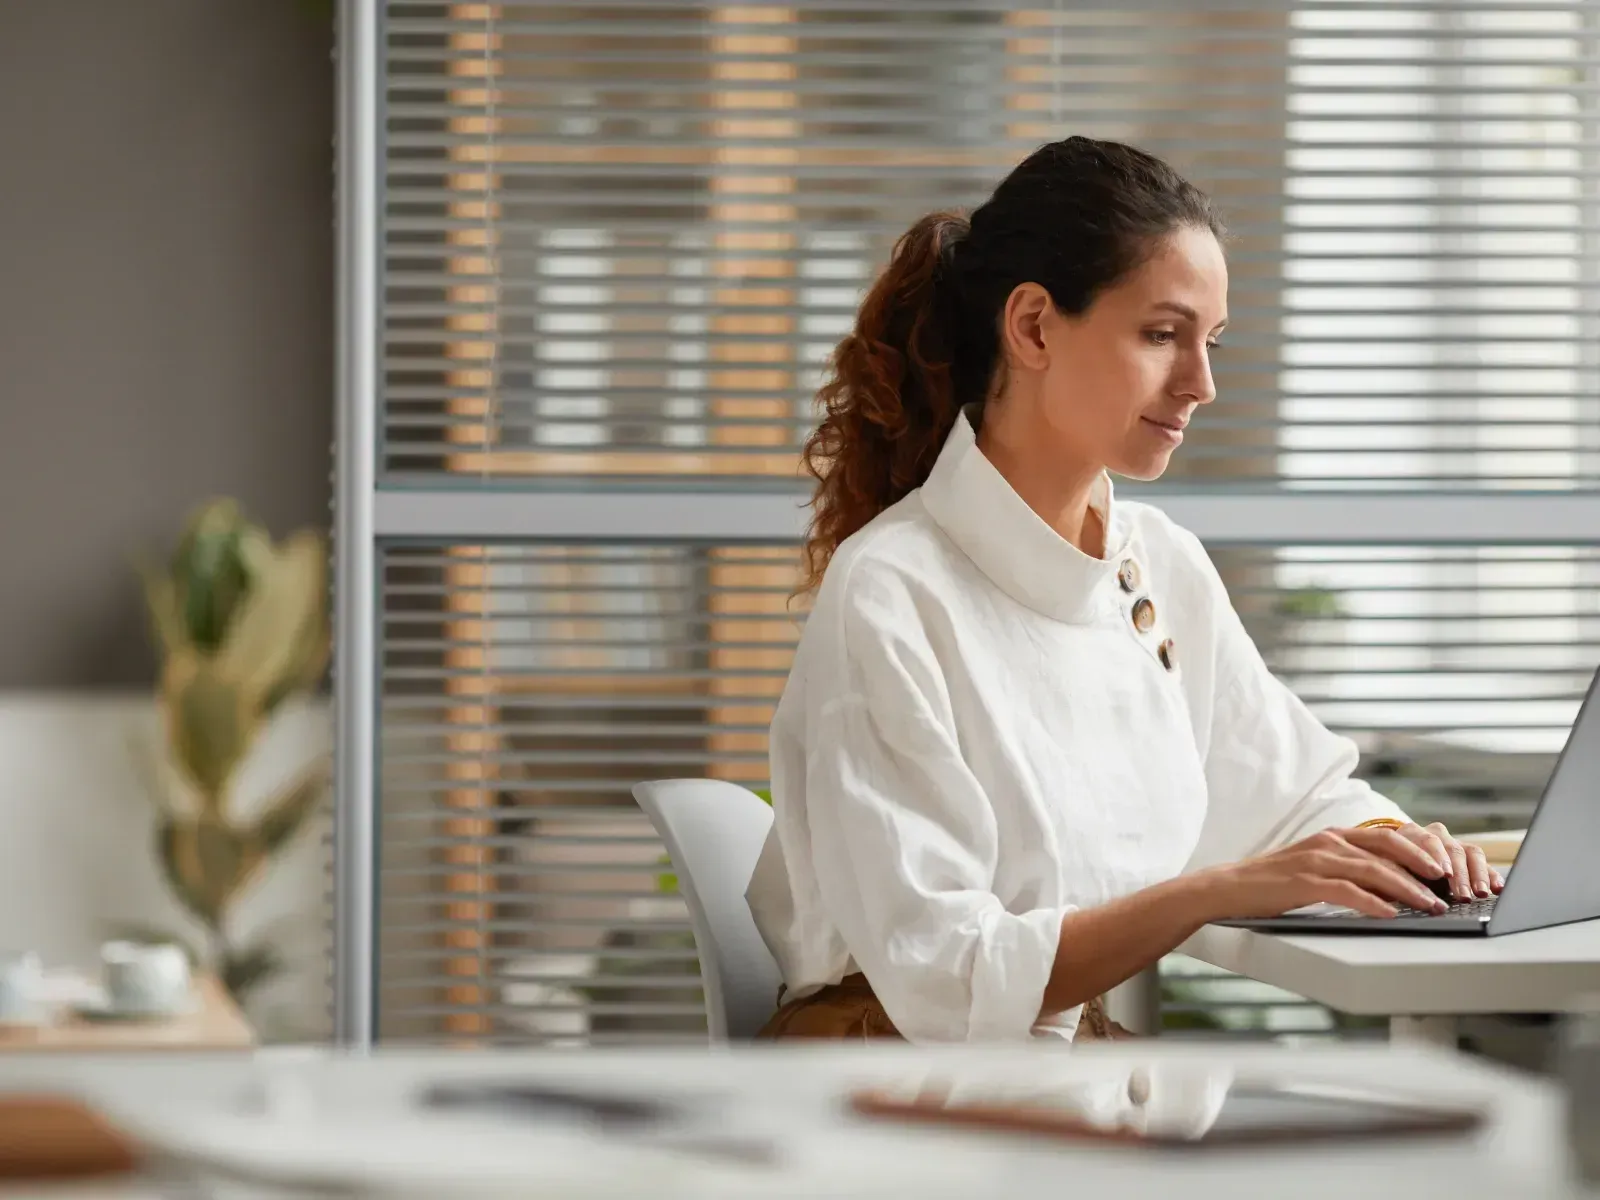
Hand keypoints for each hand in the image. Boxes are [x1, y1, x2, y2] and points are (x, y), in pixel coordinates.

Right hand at [1199, 826, 1464, 920]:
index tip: (1445, 867)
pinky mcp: (1304, 883)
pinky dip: (1373, 902)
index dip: (1420, 850)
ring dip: (1407, 889)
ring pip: (1373, 870)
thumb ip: (1348, 869)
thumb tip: (1392, 885)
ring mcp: (1316, 860)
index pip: (1387, 836)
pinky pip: (1347, 891)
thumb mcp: (1315, 867)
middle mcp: (1328, 842)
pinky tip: (1390, 913)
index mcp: (1333, 836)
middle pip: (1387, 846)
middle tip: (1446, 884)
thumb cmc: (1274, 882)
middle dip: (1423, 865)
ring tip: (1429, 905)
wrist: (1230, 887)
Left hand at [1380, 820, 1503, 902]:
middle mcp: (1434, 834)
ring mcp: (1453, 842)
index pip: (1425, 842)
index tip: (1441, 875)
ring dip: (1477, 875)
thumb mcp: (1383, 870)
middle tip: (1463, 894)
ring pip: (1470, 853)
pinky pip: (1482, 863)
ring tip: (1482, 893)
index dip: (1435, 858)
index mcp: (1410, 833)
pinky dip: (1490, 875)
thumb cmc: (1386, 868)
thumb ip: (1392, 878)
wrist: (1393, 857)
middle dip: (1459, 873)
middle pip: (1451, 849)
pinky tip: (1497, 888)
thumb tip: (1400, 895)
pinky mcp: (1468, 854)